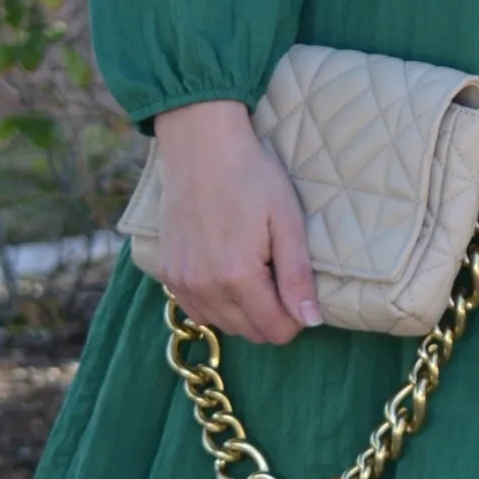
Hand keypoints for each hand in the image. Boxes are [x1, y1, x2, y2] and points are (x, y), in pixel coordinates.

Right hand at [145, 100, 321, 345]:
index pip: (275, 330)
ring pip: (223, 325)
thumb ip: (297, 277)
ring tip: (252, 268)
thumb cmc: (251, 177)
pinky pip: (197, 309)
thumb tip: (310, 321)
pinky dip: (216, 302)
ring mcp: (181, 282)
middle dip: (271, 314)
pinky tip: (225, 271)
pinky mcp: (167, 272)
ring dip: (243, 311)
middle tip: (277, 272)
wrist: (201, 146)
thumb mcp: (287, 221)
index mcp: (238, 277)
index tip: (298, 288)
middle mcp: (205, 288)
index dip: (296, 317)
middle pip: (250, 333)